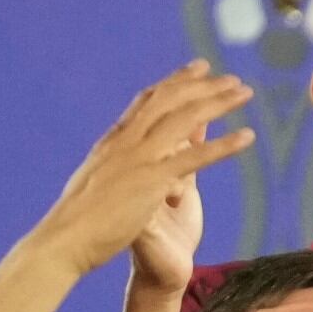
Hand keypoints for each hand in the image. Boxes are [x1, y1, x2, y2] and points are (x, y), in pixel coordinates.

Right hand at [27, 67, 257, 278]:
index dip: (175, 83)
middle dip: (201, 85)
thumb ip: (117, 167)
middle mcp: (127, 142)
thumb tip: (121, 159)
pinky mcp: (152, 180)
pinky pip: (195, 157)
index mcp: (114, 142)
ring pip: (185, 119)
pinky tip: (247, 137)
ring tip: (246, 92)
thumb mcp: (101, 184)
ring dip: (218, 102)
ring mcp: (140, 158)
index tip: (197, 69)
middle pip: (170, 101)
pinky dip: (224, 145)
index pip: (148, 101)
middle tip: (230, 77)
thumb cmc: (80, 222)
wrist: (65, 241)